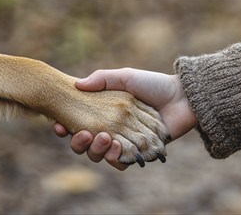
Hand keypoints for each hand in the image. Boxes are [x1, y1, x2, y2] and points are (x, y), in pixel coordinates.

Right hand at [53, 68, 197, 169]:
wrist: (182, 98)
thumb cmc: (154, 85)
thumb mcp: (126, 76)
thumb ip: (102, 79)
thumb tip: (76, 84)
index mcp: (105, 113)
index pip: (79, 124)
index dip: (65, 127)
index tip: (58, 125)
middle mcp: (111, 129)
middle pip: (85, 144)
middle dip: (78, 143)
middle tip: (82, 134)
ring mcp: (124, 142)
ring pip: (99, 156)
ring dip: (96, 151)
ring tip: (105, 138)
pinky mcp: (138, 153)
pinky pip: (120, 163)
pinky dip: (115, 158)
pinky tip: (117, 147)